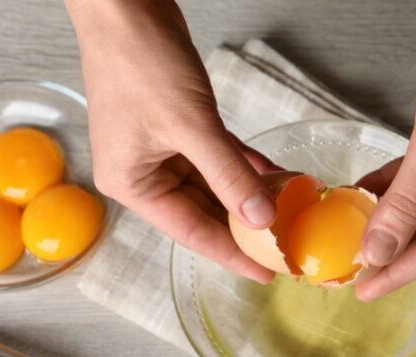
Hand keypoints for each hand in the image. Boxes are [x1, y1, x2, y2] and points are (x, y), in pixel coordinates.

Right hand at [65, 0, 278, 282]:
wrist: (125, 5)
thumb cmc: (138, 61)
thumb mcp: (189, 125)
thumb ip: (229, 174)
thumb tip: (261, 217)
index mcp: (134, 184)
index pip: (192, 232)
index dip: (232, 253)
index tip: (266, 271)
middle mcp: (145, 173)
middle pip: (205, 211)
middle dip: (246, 224)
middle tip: (286, 243)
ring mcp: (163, 150)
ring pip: (215, 185)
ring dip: (250, 193)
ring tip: (290, 209)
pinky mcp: (180, 128)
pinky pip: (219, 158)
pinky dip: (245, 166)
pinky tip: (274, 175)